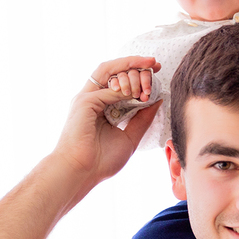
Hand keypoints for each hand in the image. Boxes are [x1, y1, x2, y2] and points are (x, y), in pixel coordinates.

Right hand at [54, 57, 161, 188]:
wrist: (82, 173)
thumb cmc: (101, 161)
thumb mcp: (130, 137)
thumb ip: (142, 120)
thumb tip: (157, 101)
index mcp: (101, 106)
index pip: (119, 80)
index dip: (137, 73)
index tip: (156, 71)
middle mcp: (92, 99)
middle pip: (114, 71)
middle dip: (136, 65)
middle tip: (155, 66)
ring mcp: (86, 99)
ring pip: (109, 71)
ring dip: (131, 70)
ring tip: (148, 71)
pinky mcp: (83, 102)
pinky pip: (107, 88)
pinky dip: (124, 88)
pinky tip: (137, 94)